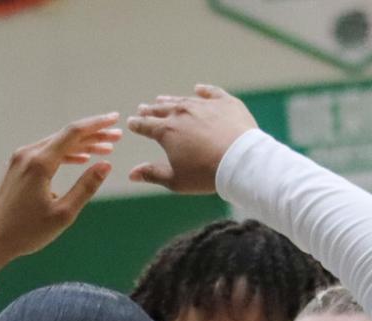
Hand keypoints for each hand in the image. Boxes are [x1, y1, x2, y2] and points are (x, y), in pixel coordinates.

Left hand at [0, 115, 119, 278]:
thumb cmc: (27, 231)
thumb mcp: (63, 214)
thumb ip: (86, 187)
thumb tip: (106, 165)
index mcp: (40, 163)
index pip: (73, 134)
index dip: (97, 125)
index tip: (115, 119)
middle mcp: (28, 154)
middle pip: (66, 136)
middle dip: (93, 135)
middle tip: (117, 137)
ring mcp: (20, 159)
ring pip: (56, 144)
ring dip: (81, 145)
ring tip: (105, 149)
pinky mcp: (16, 167)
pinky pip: (45, 153)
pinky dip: (65, 153)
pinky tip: (80, 158)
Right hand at [126, 84, 258, 193]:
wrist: (240, 161)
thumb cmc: (206, 174)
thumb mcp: (177, 180)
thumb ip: (153, 174)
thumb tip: (131, 174)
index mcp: (167, 130)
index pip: (145, 125)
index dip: (137, 125)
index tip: (131, 123)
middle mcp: (182, 112)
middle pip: (161, 110)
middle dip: (150, 110)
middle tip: (143, 108)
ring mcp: (203, 105)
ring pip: (183, 100)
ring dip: (171, 100)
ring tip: (162, 99)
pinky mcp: (225, 103)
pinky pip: (211, 92)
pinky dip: (204, 91)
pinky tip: (198, 89)